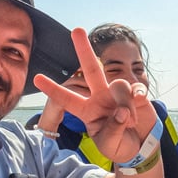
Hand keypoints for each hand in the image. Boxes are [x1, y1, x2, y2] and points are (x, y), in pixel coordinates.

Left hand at [34, 29, 156, 162]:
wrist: (140, 147)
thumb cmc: (119, 146)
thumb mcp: (109, 145)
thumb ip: (113, 129)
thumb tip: (122, 111)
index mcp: (87, 110)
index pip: (67, 99)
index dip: (53, 89)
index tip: (37, 78)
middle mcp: (100, 97)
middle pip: (91, 69)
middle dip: (83, 49)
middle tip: (76, 30)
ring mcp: (117, 93)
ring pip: (118, 85)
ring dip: (125, 105)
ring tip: (130, 123)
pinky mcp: (135, 93)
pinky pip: (135, 88)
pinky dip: (137, 100)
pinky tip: (139, 108)